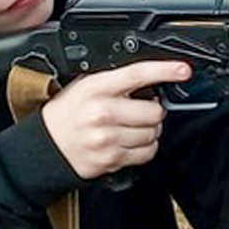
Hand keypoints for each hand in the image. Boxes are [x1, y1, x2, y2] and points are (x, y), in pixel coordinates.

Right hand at [41, 60, 191, 179]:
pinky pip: (147, 152)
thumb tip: (150, 77)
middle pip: (154, 111)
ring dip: (149, 131)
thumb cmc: (67, 114)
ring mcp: (108, 138)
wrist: (46, 146)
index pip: (137, 75)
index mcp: (96, 88)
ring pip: (153, 133)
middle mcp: (103, 112)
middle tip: (140, 112)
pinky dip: (145, 148)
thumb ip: (114, 80)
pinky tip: (129, 142)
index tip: (183, 70)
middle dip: (153, 111)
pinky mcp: (112, 158)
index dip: (164, 70)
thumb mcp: (83, 86)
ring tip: (131, 128)